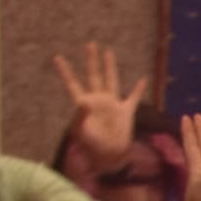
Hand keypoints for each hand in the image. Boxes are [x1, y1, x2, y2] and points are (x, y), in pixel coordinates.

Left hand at [52, 44, 149, 178]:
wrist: (109, 156)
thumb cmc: (91, 146)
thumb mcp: (82, 131)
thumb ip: (81, 116)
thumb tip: (82, 102)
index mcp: (83, 104)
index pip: (72, 84)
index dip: (65, 71)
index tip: (57, 58)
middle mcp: (97, 100)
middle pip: (94, 76)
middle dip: (91, 61)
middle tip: (90, 44)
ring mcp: (112, 104)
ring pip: (111, 80)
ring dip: (110, 67)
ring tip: (108, 52)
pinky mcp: (125, 112)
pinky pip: (133, 97)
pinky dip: (138, 89)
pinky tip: (142, 79)